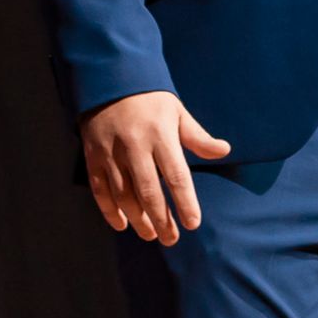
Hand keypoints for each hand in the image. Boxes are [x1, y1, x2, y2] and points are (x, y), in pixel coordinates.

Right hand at [79, 90, 230, 244]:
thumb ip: (198, 136)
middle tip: (171, 239)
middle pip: (149, 191)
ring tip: (150, 234)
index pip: (177, 176)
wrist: (108, 78)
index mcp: (160, 135)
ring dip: (137, 219)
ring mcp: (111, 152)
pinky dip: (109, 210)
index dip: (185, 203)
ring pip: (124, 194)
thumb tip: (225, 151)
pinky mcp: (92, 155)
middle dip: (161, 220)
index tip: (193, 223)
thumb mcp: (177, 112)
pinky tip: (121, 224)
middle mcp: (135, 146)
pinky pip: (100, 188)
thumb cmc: (149, 99)